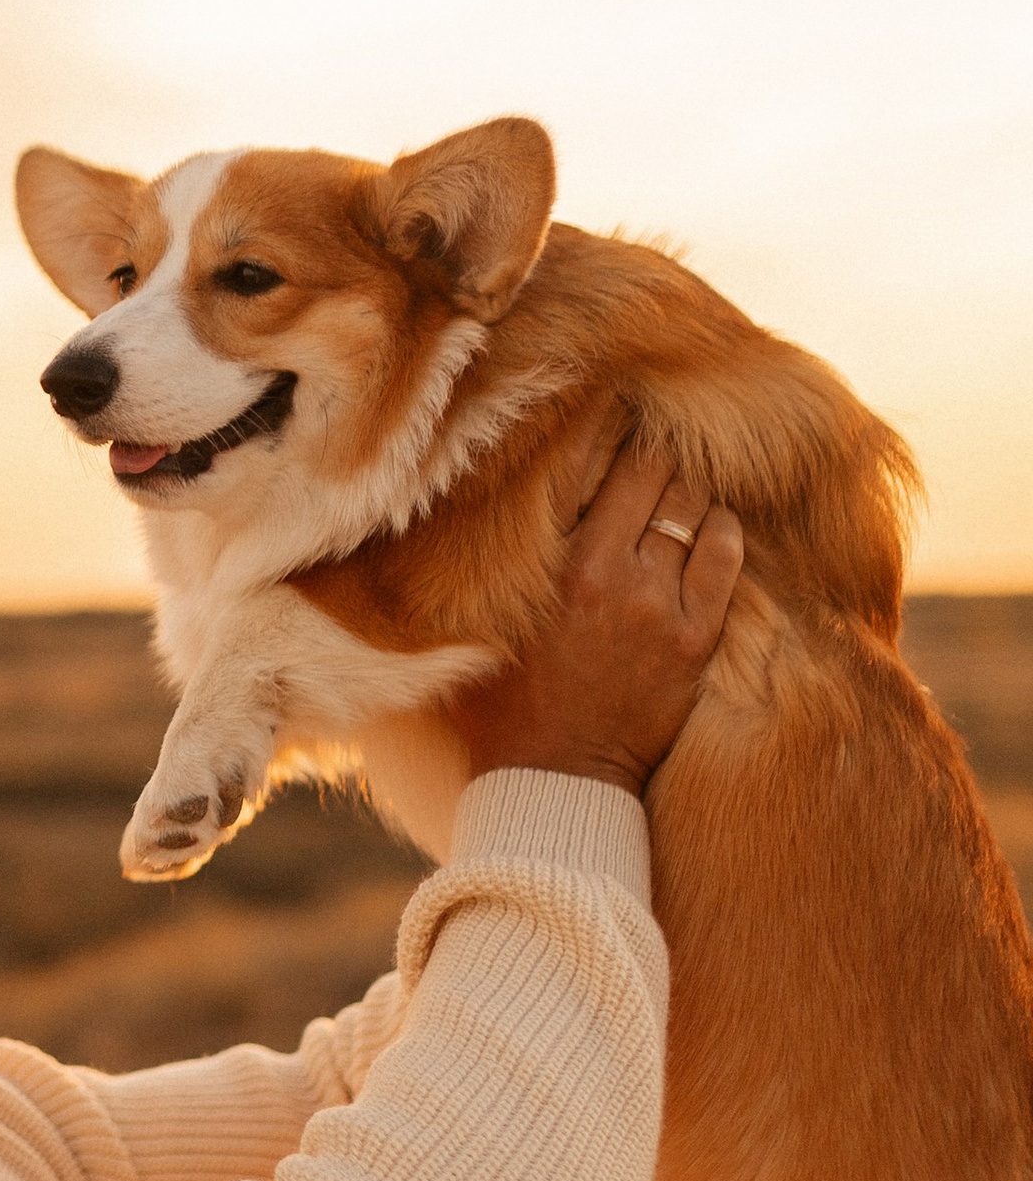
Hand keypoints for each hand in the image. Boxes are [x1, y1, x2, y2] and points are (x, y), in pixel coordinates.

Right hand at [450, 435, 743, 797]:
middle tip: (653, 438)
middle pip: (646, 470)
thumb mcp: (471, 628)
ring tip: (680, 484)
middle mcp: (600, 572)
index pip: (577, 460)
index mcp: (543, 564)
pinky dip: (722, 530)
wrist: (552, 782)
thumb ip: (477, 568)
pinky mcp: (691, 638)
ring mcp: (652, 605)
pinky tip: (713, 526)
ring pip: (690, 506)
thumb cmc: (499, 708)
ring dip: (687, 487)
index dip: (598, 418)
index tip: (608, 398)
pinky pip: (724, 555)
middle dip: (651, 448)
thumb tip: (457, 512)